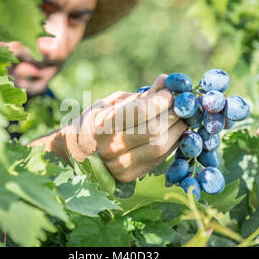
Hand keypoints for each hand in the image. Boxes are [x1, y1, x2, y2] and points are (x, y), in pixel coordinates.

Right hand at [31, 74, 187, 181]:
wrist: (76, 153)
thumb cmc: (94, 121)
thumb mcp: (110, 103)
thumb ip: (139, 96)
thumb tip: (166, 81)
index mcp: (102, 125)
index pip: (141, 111)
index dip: (161, 99)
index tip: (170, 92)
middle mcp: (110, 148)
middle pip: (155, 130)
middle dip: (174, 114)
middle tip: (183, 104)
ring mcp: (121, 166)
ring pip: (161, 147)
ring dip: (178, 130)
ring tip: (182, 117)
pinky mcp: (130, 177)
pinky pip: (160, 158)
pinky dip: (172, 143)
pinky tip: (174, 132)